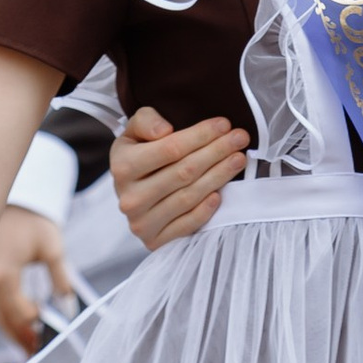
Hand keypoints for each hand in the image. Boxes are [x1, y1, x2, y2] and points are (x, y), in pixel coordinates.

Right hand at [0, 203, 75, 354]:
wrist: (6, 196)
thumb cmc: (32, 220)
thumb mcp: (51, 247)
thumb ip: (61, 279)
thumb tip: (68, 308)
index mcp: (3, 272)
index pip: (19, 311)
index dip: (35, 322)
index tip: (50, 327)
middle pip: (2, 318)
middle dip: (19, 336)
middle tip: (35, 353)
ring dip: (10, 329)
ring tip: (27, 345)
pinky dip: (4, 315)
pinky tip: (17, 324)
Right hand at [110, 105, 247, 247]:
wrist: (130, 192)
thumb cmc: (139, 154)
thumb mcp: (135, 131)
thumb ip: (146, 121)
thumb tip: (165, 131)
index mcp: (121, 166)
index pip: (170, 149)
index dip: (201, 135)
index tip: (224, 124)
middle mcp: (130, 197)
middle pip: (184, 172)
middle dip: (217, 152)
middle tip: (240, 138)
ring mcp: (141, 223)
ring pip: (189, 197)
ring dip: (219, 176)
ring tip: (239, 159)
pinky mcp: (154, 241)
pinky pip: (187, 225)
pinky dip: (205, 209)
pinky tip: (221, 194)